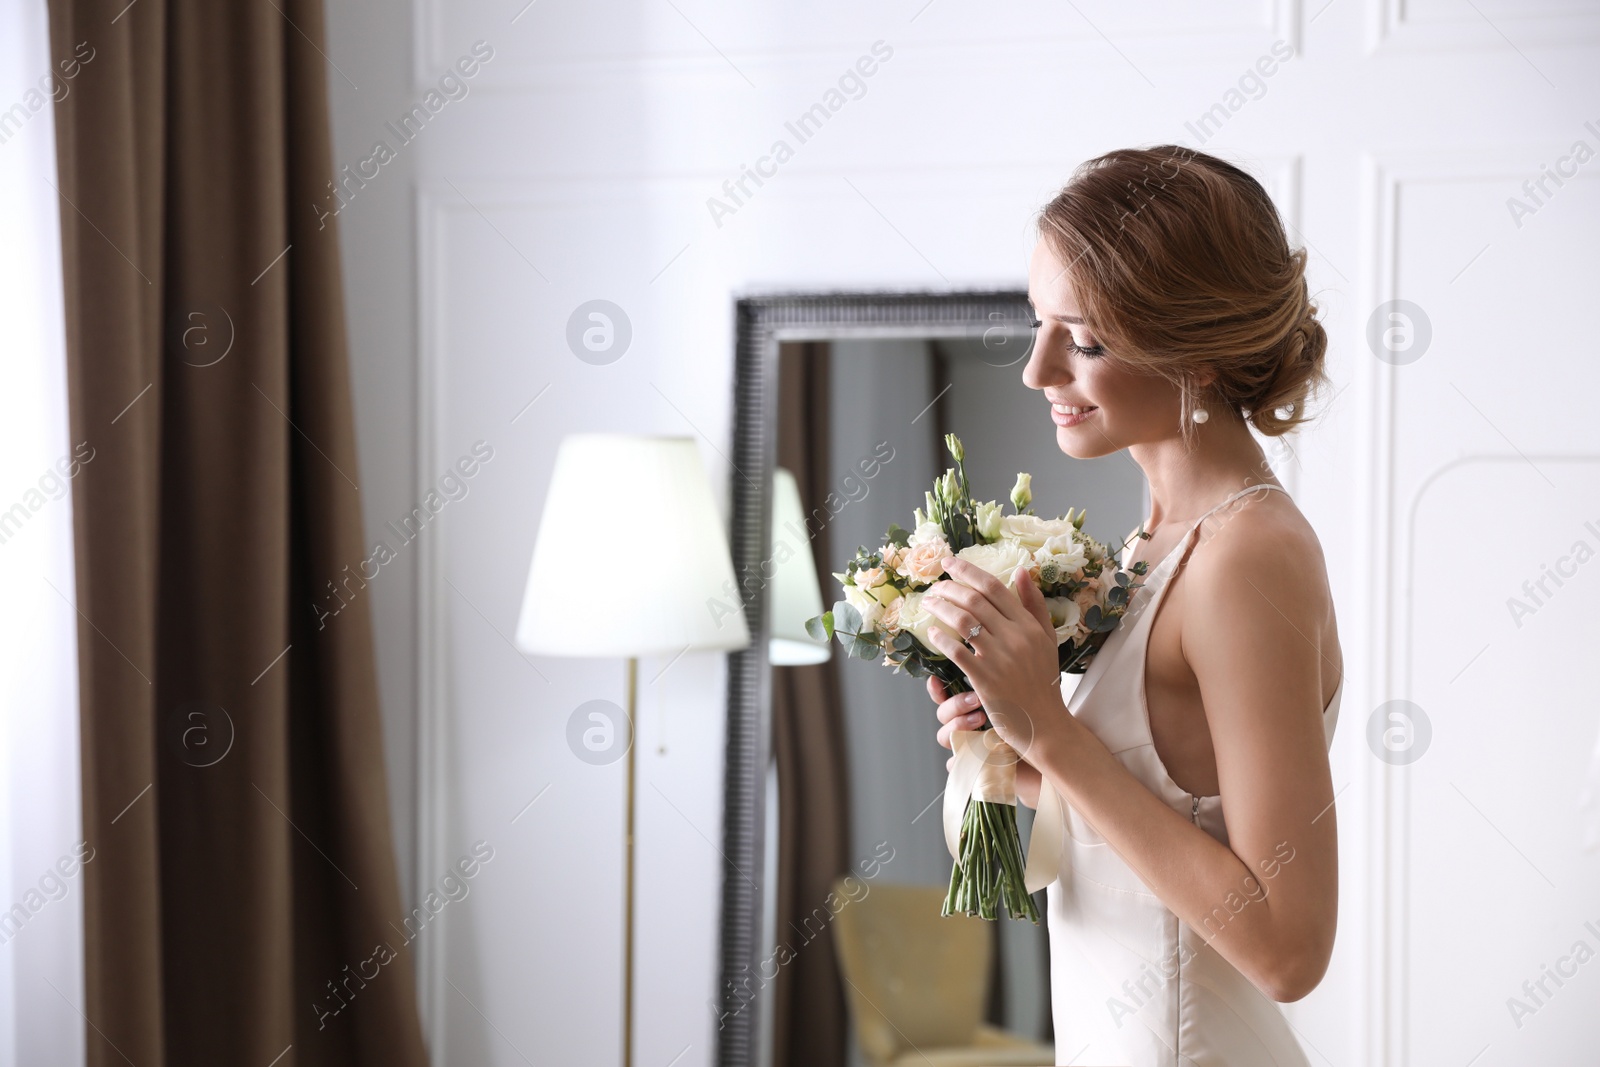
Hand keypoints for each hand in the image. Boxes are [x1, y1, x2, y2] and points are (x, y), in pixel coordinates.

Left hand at [920, 555, 1066, 760]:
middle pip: (975, 600)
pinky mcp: (984, 679)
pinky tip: (932, 633)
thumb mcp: (1047, 640)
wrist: (1045, 724)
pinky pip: (956, 651)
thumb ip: (1034, 605)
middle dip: (950, 587)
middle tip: (935, 585)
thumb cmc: (1044, 681)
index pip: (995, 588)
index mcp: (1029, 626)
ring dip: (941, 608)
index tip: (950, 562)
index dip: (968, 571)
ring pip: (963, 621)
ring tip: (929, 603)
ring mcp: (999, 658)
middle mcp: (1015, 637)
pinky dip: (941, 638)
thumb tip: (1022, 571)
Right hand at [928, 674, 1041, 808]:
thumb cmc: (1030, 722)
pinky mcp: (970, 766)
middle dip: (956, 704)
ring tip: (981, 719)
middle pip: (942, 713)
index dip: (936, 688)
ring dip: (958, 726)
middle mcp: (964, 724)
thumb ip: (998, 680)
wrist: (1044, 754)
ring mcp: (965, 746)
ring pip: (944, 736)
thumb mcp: (1014, 695)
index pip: (943, 695)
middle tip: (977, 698)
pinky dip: (961, 757)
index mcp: (969, 706)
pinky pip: (953, 763)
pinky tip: (978, 750)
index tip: (936, 679)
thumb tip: (989, 659)